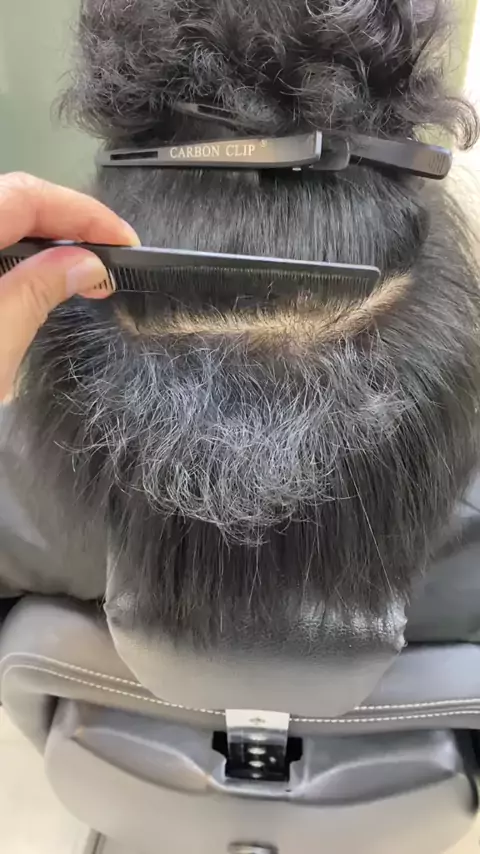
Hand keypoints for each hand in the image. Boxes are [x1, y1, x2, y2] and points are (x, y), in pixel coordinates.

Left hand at [0, 172, 138, 399]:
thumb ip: (36, 293)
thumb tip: (85, 262)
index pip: (24, 195)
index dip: (82, 213)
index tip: (124, 241)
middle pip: (13, 202)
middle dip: (67, 227)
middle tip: (112, 261)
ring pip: (3, 224)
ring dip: (45, 244)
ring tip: (83, 275)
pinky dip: (19, 262)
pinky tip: (38, 283)